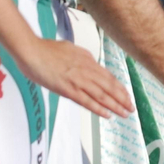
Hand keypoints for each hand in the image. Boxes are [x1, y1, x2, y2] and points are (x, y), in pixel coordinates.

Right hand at [15, 38, 133, 119]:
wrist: (32, 51)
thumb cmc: (46, 50)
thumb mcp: (70, 49)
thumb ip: (81, 57)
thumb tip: (88, 61)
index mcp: (87, 60)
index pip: (108, 76)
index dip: (118, 87)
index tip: (126, 95)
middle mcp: (86, 70)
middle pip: (109, 86)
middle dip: (122, 98)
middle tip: (131, 107)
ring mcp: (78, 80)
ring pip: (102, 95)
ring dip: (115, 105)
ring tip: (125, 113)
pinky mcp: (68, 89)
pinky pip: (87, 101)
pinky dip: (99, 109)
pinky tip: (108, 115)